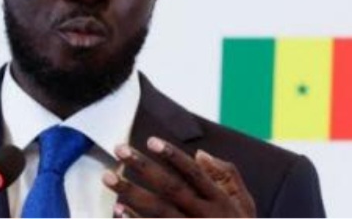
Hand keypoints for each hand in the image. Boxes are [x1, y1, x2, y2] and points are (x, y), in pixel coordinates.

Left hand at [102, 137, 255, 217]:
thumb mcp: (245, 204)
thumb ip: (227, 176)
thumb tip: (200, 154)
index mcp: (221, 201)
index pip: (194, 173)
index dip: (173, 156)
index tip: (151, 140)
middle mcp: (205, 216)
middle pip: (170, 188)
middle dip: (143, 167)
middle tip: (119, 148)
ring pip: (158, 211)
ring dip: (131, 193)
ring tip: (107, 176)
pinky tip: (116, 210)